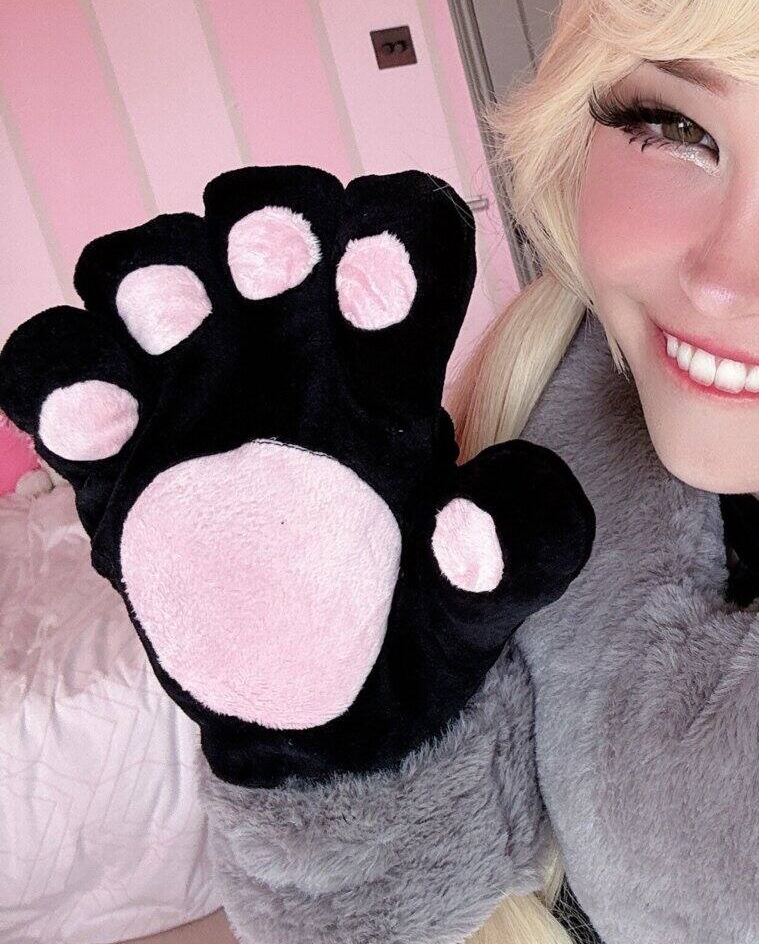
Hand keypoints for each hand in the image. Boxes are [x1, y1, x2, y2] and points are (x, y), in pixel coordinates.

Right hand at [0, 164, 592, 787]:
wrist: (320, 721)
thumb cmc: (410, 635)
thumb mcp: (481, 607)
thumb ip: (514, 555)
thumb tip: (475, 524)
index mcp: (393, 367)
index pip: (409, 243)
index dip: (399, 237)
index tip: (384, 288)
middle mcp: (292, 356)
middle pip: (273, 229)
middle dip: (267, 222)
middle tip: (268, 254)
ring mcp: (194, 395)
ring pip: (156, 272)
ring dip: (154, 275)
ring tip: (168, 317)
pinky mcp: (112, 457)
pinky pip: (60, 378)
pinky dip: (58, 376)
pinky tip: (90, 417)